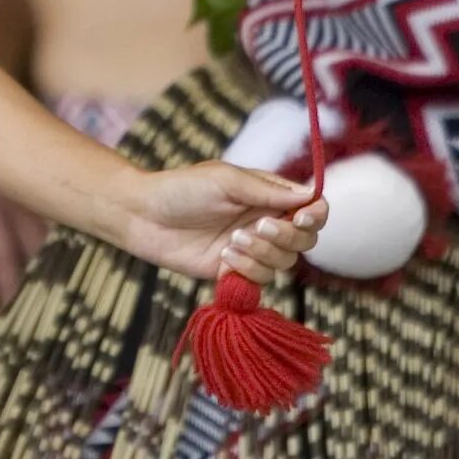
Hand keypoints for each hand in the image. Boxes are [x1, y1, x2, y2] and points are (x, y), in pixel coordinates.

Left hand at [114, 161, 323, 286]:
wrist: (143, 216)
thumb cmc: (182, 188)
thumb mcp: (225, 180)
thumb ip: (267, 190)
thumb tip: (311, 194)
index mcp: (267, 195)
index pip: (310, 208)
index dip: (314, 214)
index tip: (301, 216)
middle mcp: (264, 221)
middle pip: (304, 239)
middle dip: (287, 236)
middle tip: (258, 226)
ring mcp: (252, 248)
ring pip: (285, 261)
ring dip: (263, 252)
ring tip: (233, 239)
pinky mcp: (235, 270)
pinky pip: (261, 278)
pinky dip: (248, 268)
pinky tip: (224, 254)